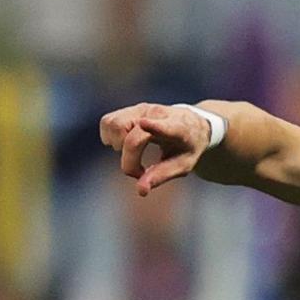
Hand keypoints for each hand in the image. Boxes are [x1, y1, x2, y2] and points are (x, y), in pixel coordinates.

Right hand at [99, 103, 214, 195]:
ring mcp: (139, 108)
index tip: (143, 123)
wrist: (191, 124)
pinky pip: (107, 122)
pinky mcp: (128, 108)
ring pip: (112, 124)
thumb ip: (161, 176)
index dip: (154, 126)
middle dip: (128, 157)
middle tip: (140, 171)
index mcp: (177, 128)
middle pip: (127, 132)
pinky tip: (125, 144)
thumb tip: (140, 190)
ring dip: (117, 145)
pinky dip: (111, 137)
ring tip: (134, 155)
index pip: (165, 126)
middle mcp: (156, 113)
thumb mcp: (183, 166)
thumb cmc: (187, 148)